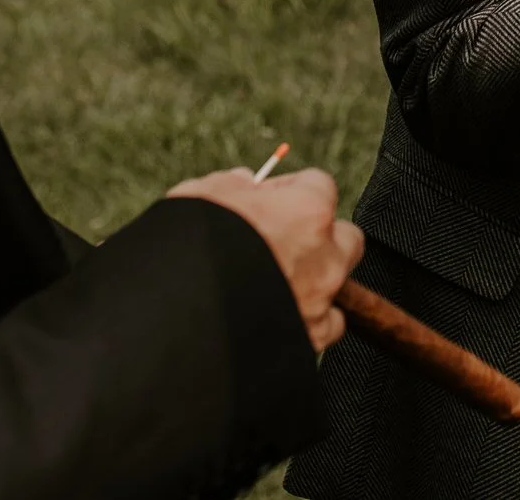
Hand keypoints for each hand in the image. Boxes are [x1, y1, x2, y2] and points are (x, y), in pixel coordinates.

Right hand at [167, 166, 364, 352]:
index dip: (290, 191)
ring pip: (340, 283)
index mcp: (307, 211)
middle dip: (321, 236)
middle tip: (284, 243)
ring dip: (317, 280)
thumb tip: (245, 183)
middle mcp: (323, 255)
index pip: (319, 185)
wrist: (174, 315)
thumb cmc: (188, 246)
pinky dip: (310, 322)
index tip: (268, 202)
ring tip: (279, 284)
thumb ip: (235, 185)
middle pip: (345, 236)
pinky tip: (282, 317)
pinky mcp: (310, 337)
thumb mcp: (205, 195)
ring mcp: (321, 299)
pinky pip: (328, 326)